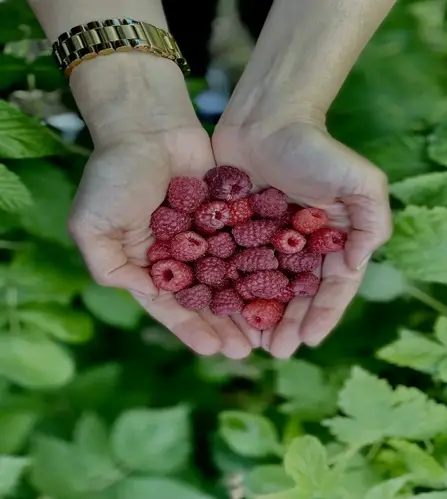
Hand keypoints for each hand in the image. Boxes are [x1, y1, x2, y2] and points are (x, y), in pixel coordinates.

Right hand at [67, 56, 252, 358]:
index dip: (191, 327)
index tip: (213, 350)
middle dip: (224, 323)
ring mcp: (205, 235)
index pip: (171, 304)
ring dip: (246, 302)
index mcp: (147, 262)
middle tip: (248, 348)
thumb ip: (108, 266)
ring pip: (229, 276)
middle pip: (205, 297)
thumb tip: (143, 294)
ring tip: (267, 326)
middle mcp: (179, 253)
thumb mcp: (92, 225)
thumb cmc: (115, 173)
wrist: (148, 125)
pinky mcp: (228, 214)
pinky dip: (260, 264)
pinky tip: (279, 285)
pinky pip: (245, 244)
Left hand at [212, 121, 391, 357]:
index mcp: (327, 240)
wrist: (266, 119)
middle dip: (287, 323)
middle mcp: (297, 246)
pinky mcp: (234, 232)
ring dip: (257, 317)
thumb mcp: (360, 180)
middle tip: (275, 351)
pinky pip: (231, 268)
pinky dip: (228, 291)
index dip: (322, 315)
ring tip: (249, 343)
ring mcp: (264, 241)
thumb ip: (372, 221)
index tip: (308, 341)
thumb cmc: (315, 148)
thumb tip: (357, 266)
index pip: (330, 286)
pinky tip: (221, 313)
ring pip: (262, 288)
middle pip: (294, 294)